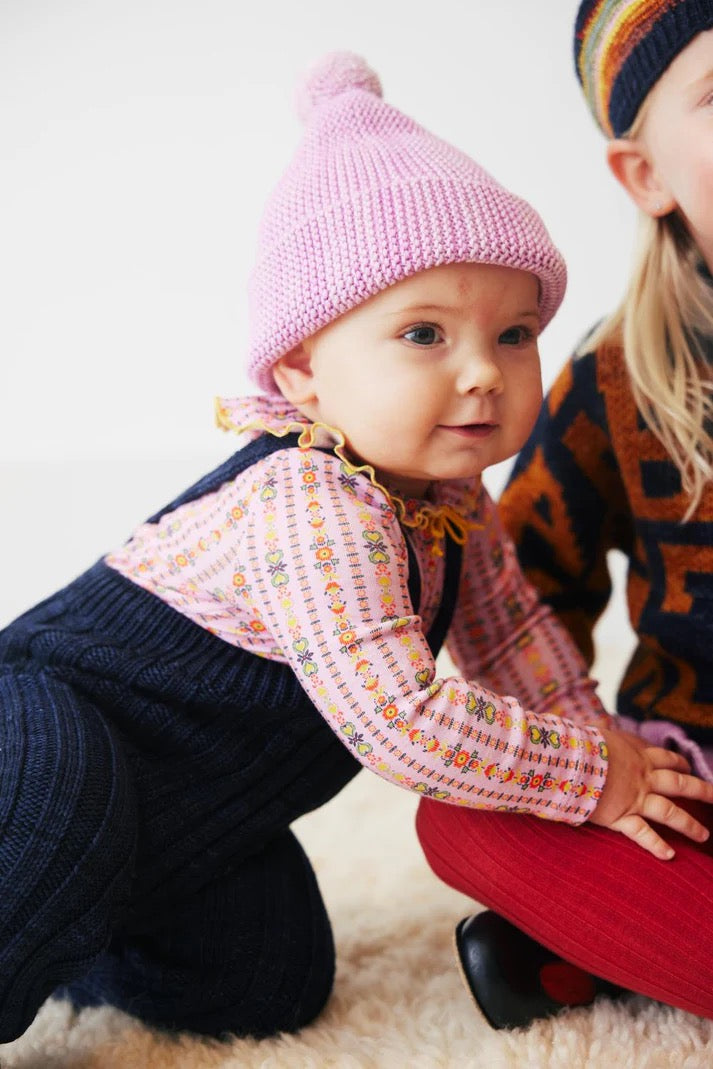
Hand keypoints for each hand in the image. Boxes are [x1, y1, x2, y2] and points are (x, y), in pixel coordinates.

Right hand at [589, 727, 712, 858]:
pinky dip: (656, 845)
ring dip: (689, 824)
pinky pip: (643, 834)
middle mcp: (643, 778)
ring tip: (704, 835)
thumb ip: (605, 733)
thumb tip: (601, 723)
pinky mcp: (621, 816)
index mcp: (638, 757)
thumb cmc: (581, 745)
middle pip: (679, 785)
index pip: (667, 759)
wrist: (571, 761)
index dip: (680, 764)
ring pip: (670, 812)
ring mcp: (635, 799)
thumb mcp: (599, 734)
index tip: (688, 769)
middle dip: (701, 791)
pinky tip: (669, 855)